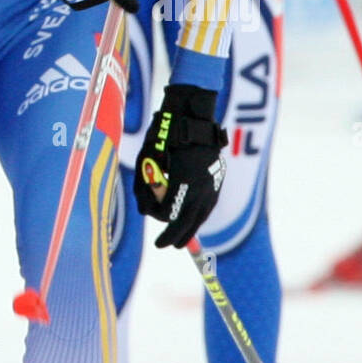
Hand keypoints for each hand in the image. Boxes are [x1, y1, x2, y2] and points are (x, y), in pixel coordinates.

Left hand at [133, 84, 227, 247]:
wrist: (192, 117)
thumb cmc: (164, 136)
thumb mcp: (147, 160)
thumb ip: (145, 187)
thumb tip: (144, 211)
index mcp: (181, 183)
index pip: (169, 215)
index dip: (162, 225)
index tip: (157, 234)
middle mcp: (199, 188)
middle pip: (188, 223)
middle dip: (176, 237)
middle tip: (166, 245)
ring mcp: (211, 186)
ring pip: (201, 217)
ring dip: (189, 229)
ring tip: (180, 239)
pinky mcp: (216, 182)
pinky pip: (208, 207)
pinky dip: (199, 216)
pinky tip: (193, 221)